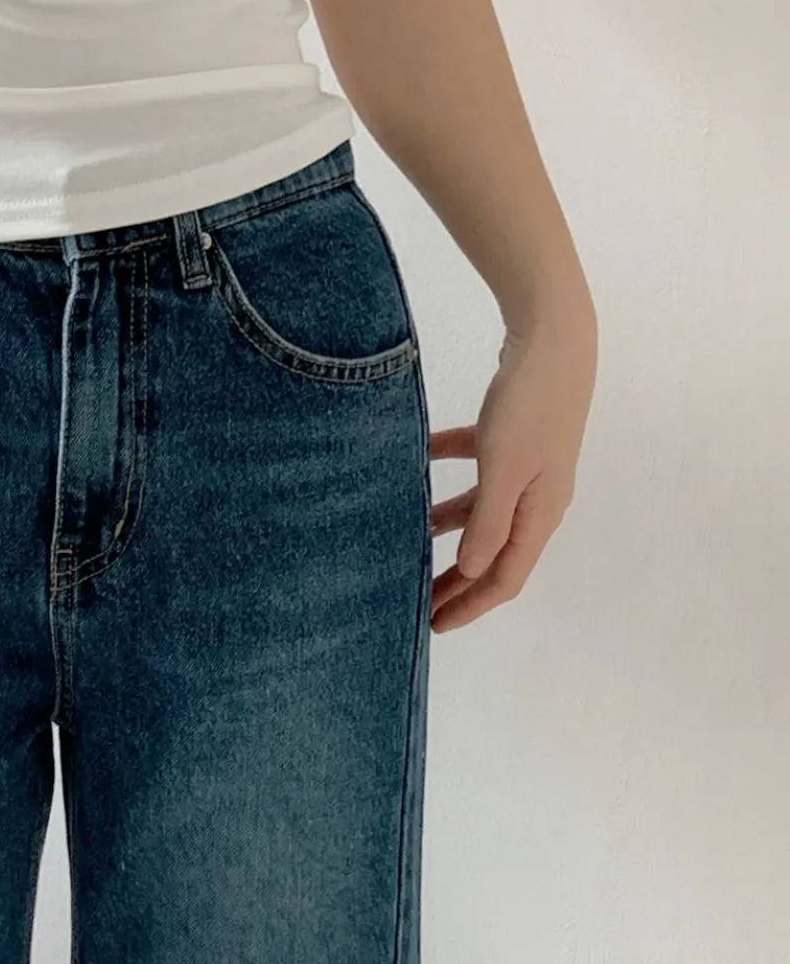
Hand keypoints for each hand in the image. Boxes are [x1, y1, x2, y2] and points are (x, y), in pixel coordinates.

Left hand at [427, 310, 596, 630]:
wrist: (554, 338)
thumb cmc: (530, 405)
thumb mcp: (504, 467)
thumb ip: (488, 520)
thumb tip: (471, 571)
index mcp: (540, 514)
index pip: (504, 577)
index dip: (470, 605)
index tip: (433, 624)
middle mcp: (537, 497)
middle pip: (492, 550)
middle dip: (457, 578)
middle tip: (417, 597)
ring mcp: (526, 465)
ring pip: (481, 509)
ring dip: (447, 525)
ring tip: (408, 534)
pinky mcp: (512, 434)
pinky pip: (473, 463)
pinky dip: (445, 468)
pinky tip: (415, 460)